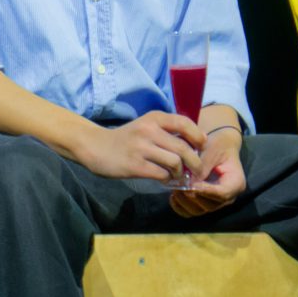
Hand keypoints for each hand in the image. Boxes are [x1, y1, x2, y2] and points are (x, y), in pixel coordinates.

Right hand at [71, 110, 204, 181]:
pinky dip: (167, 179)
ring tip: (177, 175)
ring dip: (180, 172)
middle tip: (196, 170)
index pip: (184, 123)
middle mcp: (148, 130)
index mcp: (154, 118)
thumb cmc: (126, 138)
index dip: (198, 137)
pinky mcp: (135, 165)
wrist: (96, 147)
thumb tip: (195, 143)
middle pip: (184, 148)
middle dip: (195, 162)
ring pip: (175, 162)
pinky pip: (161, 174)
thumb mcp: (146, 126)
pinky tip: (164, 179)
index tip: (201, 147)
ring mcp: (141, 148)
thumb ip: (167, 131)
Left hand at [169, 127, 246, 216]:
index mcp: (236, 183)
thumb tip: (191, 183)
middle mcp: (228, 197)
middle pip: (210, 205)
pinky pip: (189, 212)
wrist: (216, 144)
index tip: (190, 185)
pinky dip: (180, 207)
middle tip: (179, 185)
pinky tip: (173, 196)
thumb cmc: (216, 143)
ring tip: (175, 188)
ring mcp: (215, 202)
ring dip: (184, 202)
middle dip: (193, 196)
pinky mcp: (203, 204)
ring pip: (198, 211)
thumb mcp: (211, 149)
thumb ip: (203, 165)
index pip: (222, 193)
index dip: (205, 191)